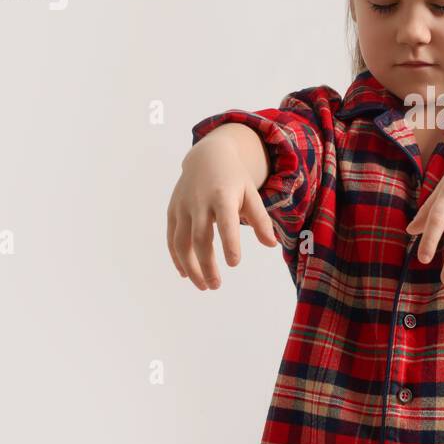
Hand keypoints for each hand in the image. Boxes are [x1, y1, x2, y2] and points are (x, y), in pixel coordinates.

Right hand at [167, 125, 278, 289]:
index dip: (229, 243)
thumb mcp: (251, 193)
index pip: (225, 223)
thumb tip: (271, 245)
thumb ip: (261, 219)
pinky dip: (177, 258)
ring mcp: (183, 207)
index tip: (234, 263)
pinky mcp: (173, 211)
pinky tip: (186, 273)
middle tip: (216, 286)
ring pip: (181, 242)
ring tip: (203, 285)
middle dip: (206, 265)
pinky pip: (172, 238)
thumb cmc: (234, 179)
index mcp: (223, 196)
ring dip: (190, 267)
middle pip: (200, 238)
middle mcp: (199, 202)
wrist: (207, 156)